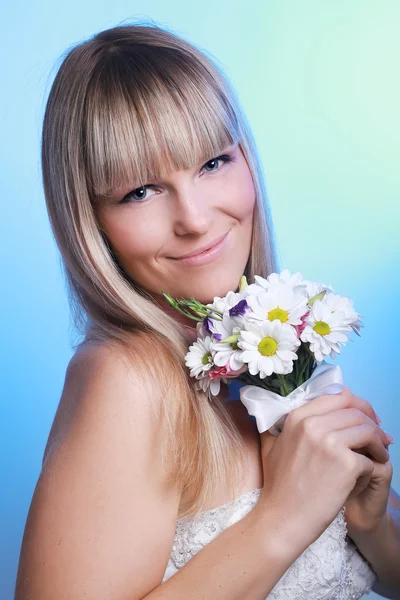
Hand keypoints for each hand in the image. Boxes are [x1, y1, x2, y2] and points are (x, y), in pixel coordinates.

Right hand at [256, 386, 392, 550]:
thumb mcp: (274, 444)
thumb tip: (302, 409)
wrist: (282, 518)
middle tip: (381, 437)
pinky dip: (373, 467)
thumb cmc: (279, 486)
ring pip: (368, 431)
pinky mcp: (346, 465)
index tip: (365, 417)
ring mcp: (330, 443)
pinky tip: (366, 478)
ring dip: (379, 443)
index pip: (338, 396)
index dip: (357, 405)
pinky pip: (370, 459)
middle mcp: (313, 424)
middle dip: (373, 423)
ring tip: (380, 455)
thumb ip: (287, 424)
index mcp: (298, 417)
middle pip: (356, 412)